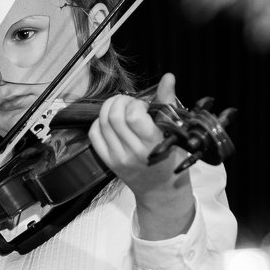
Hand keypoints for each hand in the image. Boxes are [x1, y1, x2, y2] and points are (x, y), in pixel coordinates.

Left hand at [89, 73, 194, 238]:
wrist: (161, 190)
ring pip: (102, 122)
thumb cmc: (172, 160)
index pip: (133, 116)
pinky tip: (111, 122)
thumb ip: (168, 103)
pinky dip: (99, 122)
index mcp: (153, 144)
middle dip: (120, 102)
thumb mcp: (175, 132)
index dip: (136, 105)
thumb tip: (168, 78)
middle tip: (130, 104)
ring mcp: (118, 157)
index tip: (143, 106)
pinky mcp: (108, 161)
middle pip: (114, 116)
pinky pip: (94, 134)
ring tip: (121, 108)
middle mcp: (133, 152)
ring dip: (110, 108)